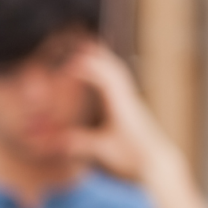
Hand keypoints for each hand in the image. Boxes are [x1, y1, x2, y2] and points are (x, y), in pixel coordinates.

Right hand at [65, 44, 179, 182]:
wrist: (157, 164)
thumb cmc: (132, 157)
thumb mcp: (102, 150)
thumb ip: (78, 143)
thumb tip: (51, 142)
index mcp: (121, 105)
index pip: (104, 79)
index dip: (87, 68)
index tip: (68, 64)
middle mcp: (127, 99)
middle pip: (113, 69)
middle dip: (96, 55)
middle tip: (79, 43)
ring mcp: (130, 103)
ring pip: (118, 74)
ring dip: (103, 60)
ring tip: (89, 50)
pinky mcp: (130, 110)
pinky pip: (119, 84)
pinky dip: (107, 74)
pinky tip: (100, 76)